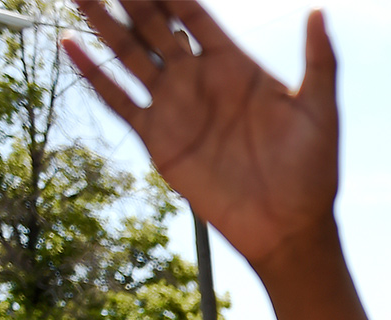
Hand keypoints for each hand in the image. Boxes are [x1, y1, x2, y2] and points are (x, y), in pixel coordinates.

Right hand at [65, 1, 339, 267]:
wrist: (288, 226)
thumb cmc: (312, 170)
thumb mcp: (320, 111)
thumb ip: (320, 61)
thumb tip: (319, 12)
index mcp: (235, 66)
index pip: (193, 14)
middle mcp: (199, 79)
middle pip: (154, 25)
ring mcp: (176, 107)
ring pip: (129, 54)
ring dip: (102, 22)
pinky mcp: (158, 138)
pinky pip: (119, 100)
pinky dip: (93, 73)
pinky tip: (70, 44)